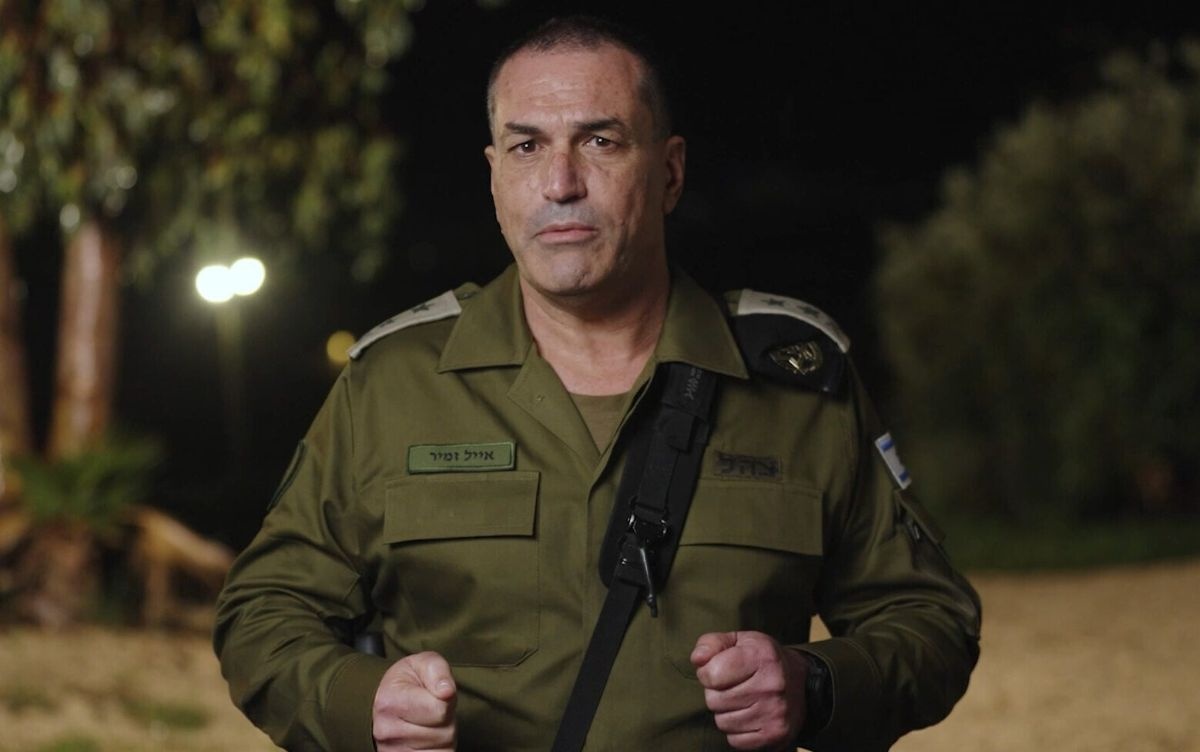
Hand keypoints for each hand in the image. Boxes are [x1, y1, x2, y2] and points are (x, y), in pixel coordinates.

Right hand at [372, 651, 456, 750]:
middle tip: (431, 708)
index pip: (439, 709)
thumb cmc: (407, 682)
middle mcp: (387, 732)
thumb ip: (437, 670)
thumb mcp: (422, 663)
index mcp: (389, 702)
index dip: (446, 698)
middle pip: (444, 733)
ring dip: (443, 736)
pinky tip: (428, 738)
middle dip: (446, 719)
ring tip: (429, 722)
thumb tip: (447, 691)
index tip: (435, 692)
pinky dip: (439, 749)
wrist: (384, 703)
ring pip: (443, 749)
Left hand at [691, 631, 807, 750]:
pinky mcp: (776, 735)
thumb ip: (711, 644)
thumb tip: (697, 660)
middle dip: (716, 693)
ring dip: (725, 712)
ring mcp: (775, 713)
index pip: (711, 674)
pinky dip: (736, 730)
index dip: (707, 672)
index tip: (719, 669)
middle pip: (714, 700)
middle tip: (733, 686)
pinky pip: (734, 740)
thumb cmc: (760, 659)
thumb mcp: (738, 641)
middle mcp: (771, 685)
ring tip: (742, 700)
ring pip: (722, 722)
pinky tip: (749, 715)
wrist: (799, 682)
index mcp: (761, 656)